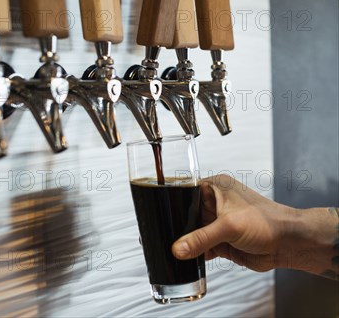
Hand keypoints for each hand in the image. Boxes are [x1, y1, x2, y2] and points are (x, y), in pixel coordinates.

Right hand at [172, 175, 338, 278]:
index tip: (159, 213)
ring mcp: (218, 223)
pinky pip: (202, 246)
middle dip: (178, 225)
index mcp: (216, 187)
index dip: (173, 202)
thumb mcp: (228, 226)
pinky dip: (195, 253)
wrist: (287, 243)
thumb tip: (178, 247)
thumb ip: (201, 238)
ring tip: (172, 247)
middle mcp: (215, 203)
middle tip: (162, 233)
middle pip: (187, 214)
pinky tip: (188, 258)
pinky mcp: (222, 240)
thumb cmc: (267, 221)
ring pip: (194, 232)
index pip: (186, 192)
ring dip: (186, 241)